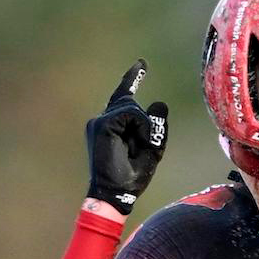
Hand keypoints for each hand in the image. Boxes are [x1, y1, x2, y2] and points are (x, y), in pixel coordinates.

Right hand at [86, 60, 168, 214]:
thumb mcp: (152, 149)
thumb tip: (158, 103)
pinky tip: (139, 142)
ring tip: (139, 149)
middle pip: (131, 103)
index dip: (132, 78)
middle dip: (144, 126)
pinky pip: (132, 113)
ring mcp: (100, 121)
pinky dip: (142, 127)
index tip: (142, 64)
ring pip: (133, 108)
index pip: (123, 96)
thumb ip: (156, 127)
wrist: (116, 194)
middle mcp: (102, 120)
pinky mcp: (102, 124)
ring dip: (144, 129)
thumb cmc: (131, 177)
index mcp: (111, 126)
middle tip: (141, 149)